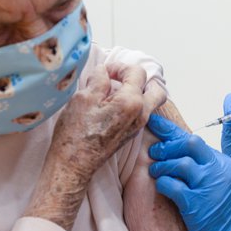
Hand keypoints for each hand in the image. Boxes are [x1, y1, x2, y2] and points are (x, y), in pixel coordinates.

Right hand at [51, 62, 166, 177]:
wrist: (74, 163)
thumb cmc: (76, 133)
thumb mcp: (83, 98)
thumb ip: (99, 79)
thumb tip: (104, 70)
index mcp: (131, 102)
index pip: (137, 72)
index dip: (119, 67)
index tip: (105, 72)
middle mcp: (141, 113)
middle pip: (156, 88)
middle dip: (140, 79)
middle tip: (121, 79)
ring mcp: (138, 125)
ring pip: (151, 101)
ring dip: (138, 91)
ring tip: (116, 91)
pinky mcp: (132, 132)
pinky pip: (142, 112)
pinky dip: (133, 104)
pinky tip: (113, 104)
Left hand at [147, 115, 230, 230]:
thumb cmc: (222, 213)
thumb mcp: (219, 182)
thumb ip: (202, 165)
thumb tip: (171, 148)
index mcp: (224, 163)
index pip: (195, 139)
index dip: (171, 129)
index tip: (153, 121)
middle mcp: (219, 171)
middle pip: (190, 144)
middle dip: (167, 145)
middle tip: (154, 152)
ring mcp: (209, 186)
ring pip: (181, 163)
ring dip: (163, 166)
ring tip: (155, 171)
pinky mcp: (198, 204)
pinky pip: (174, 186)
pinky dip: (163, 183)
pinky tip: (162, 186)